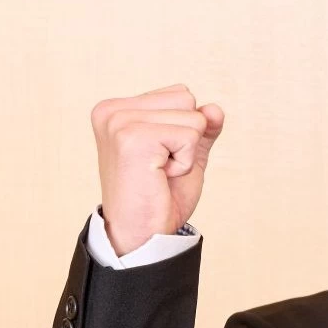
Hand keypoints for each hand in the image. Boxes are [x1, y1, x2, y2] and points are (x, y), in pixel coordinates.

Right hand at [90, 85, 225, 255]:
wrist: (142, 233)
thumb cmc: (159, 196)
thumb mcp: (186, 154)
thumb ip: (201, 128)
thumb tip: (215, 108)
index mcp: (117, 109)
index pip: (180, 94)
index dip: (184, 131)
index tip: (159, 157)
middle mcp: (112, 110)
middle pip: (187, 100)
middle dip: (186, 139)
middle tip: (160, 167)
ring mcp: (119, 122)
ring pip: (192, 117)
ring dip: (186, 152)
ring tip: (159, 172)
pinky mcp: (132, 138)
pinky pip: (190, 136)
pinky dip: (185, 162)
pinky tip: (160, 176)